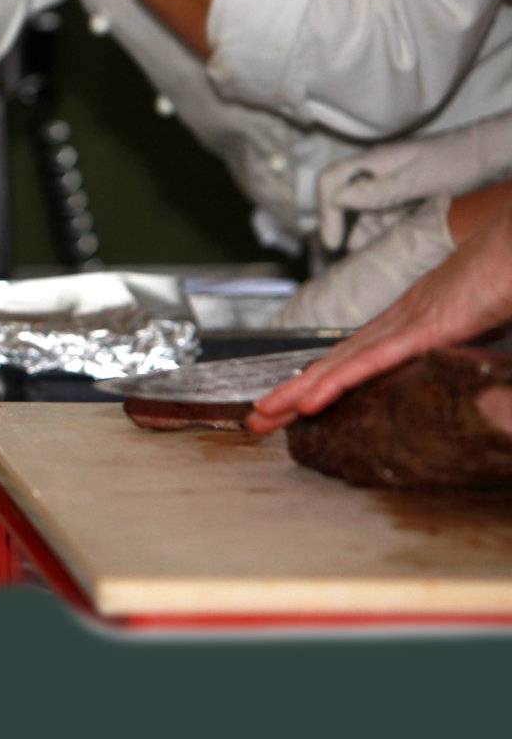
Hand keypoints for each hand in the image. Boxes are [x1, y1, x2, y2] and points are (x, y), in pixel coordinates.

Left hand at [247, 214, 511, 433]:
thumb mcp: (484, 323)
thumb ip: (462, 348)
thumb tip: (462, 377)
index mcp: (413, 320)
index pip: (354, 357)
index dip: (319, 381)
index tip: (292, 405)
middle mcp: (400, 319)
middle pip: (334, 362)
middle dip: (291, 392)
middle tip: (256, 419)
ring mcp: (409, 321)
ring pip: (340, 364)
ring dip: (296, 392)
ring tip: (262, 416)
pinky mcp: (424, 327)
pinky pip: (371, 361)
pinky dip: (336, 382)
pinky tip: (307, 402)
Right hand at [316, 114, 511, 251]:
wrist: (489, 155)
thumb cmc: (456, 163)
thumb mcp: (416, 180)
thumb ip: (377, 191)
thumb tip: (337, 199)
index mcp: (373, 163)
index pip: (330, 181)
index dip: (325, 211)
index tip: (333, 242)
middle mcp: (375, 173)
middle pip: (342, 201)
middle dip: (342, 229)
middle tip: (347, 258)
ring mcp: (389, 185)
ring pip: (363, 214)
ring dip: (363, 236)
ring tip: (371, 261)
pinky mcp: (403, 195)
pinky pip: (383, 217)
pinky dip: (381, 234)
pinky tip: (388, 250)